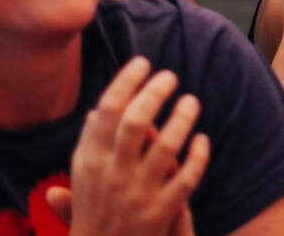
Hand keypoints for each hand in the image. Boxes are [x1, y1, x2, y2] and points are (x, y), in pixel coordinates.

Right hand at [46, 58, 208, 235]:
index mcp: (88, 163)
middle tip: (170, 76)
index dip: (125, 82)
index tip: (142, 63)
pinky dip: (198, 156)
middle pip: (136, 120)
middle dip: (155, 92)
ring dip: (182, 118)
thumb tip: (95, 112)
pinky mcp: (159, 214)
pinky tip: (203, 141)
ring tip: (192, 101)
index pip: (106, 111)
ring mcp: (136, 195)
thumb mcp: (81, 184)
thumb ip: (88, 148)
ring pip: (166, 145)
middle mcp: (110, 175)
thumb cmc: (94, 220)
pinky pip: (186, 178)